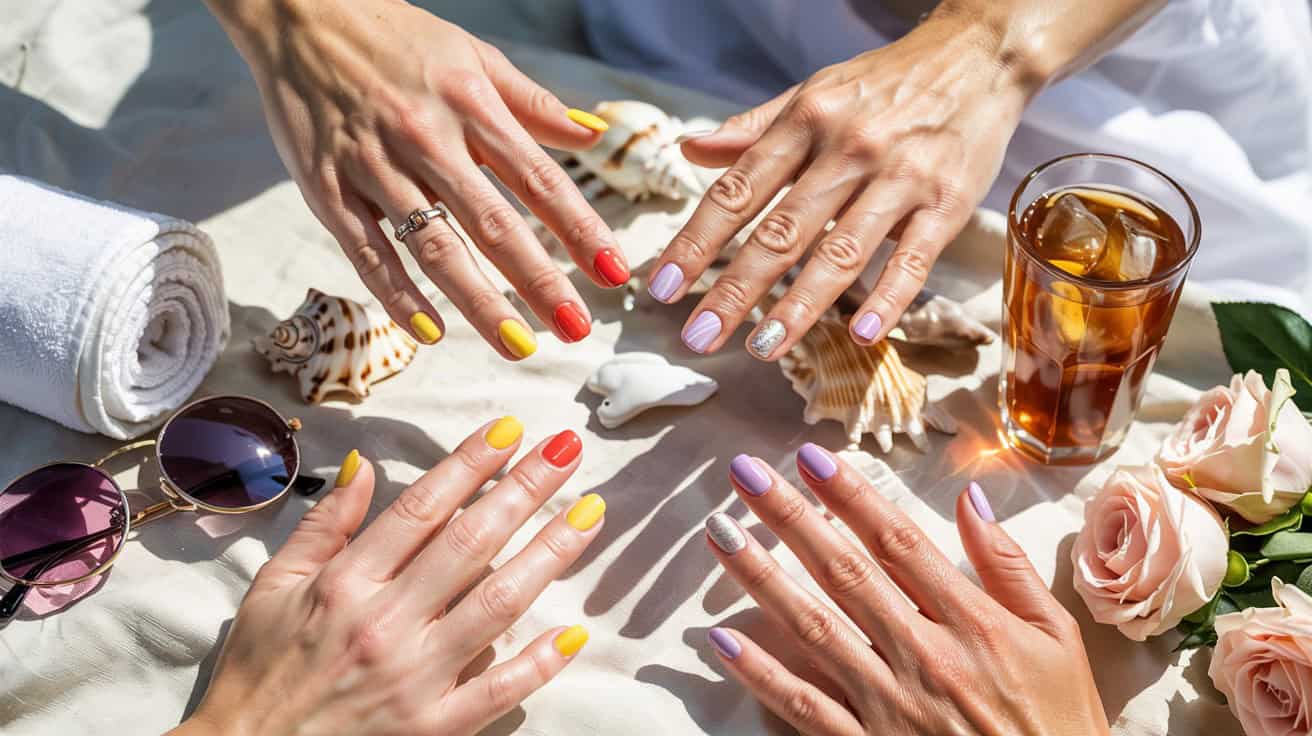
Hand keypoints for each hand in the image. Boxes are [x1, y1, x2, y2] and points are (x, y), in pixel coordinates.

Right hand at [171, 419, 603, 735]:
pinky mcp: (435, 727)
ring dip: (550, 553)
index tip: (510, 428)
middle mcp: (386, 623)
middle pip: (472, 541)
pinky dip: (539, 662)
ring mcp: (416, 678)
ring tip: (590, 513)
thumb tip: (362, 467)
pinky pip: (499, 690)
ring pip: (499, 603)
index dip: (470, 463)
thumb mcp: (272, 588)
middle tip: (567, 450)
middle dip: (526, 489)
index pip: (423, 508)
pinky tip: (575, 630)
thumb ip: (323, 526)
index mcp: (346, 584)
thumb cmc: (261, 672)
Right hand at [208, 0, 626, 358]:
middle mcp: (427, 138)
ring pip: (434, 247)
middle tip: (576, 329)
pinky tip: (432, 332)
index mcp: (471, 105)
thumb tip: (594, 135)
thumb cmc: (395, 36)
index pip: (538, 179)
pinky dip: (398, 295)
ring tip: (518, 346)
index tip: (615, 272)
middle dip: (540, 282)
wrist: (297, 11)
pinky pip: (367, 252)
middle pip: (493, 223)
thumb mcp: (472, 55)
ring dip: (479, 302)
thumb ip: (533, 103)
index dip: (581, 229)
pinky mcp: (327, 188)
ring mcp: (374, 166)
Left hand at [652, 12, 1031, 357]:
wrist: (979, 56)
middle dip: (734, 289)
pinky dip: (887, 297)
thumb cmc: (885, 83)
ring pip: (841, 251)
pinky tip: (859, 334)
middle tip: (697, 337)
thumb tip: (689, 150)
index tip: (662, 287)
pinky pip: (913, 259)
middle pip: (781, 231)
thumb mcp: (813, 93)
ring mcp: (901, 178)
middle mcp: (848, 149)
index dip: (697, 241)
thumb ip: (752, 129)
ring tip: (760, 347)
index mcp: (806, 122)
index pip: (738, 190)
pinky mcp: (948, 203)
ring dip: (798, 307)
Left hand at [704, 446, 1107, 734]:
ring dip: (761, 578)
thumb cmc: (1060, 724)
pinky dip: (761, 674)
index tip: (809, 458)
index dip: (851, 496)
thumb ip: (1009, 567)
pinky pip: (806, 708)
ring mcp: (891, 706)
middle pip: (844, 574)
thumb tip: (969, 497)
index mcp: (973, 624)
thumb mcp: (1058, 640)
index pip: (898, 544)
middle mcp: (924, 658)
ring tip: (720, 534)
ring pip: (814, 630)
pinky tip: (721, 639)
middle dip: (790, 518)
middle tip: (744, 474)